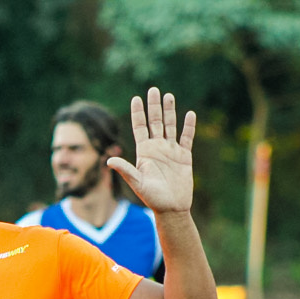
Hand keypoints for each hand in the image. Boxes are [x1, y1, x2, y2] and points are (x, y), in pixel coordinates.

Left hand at [108, 87, 194, 213]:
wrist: (171, 208)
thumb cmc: (152, 198)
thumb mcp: (137, 183)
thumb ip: (125, 170)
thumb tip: (109, 160)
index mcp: (144, 152)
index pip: (140, 127)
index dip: (138, 113)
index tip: (136, 98)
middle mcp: (157, 148)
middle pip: (155, 122)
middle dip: (154, 106)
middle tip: (153, 89)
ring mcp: (171, 151)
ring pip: (170, 126)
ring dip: (170, 112)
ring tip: (169, 96)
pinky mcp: (184, 157)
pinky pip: (187, 138)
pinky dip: (189, 127)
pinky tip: (189, 114)